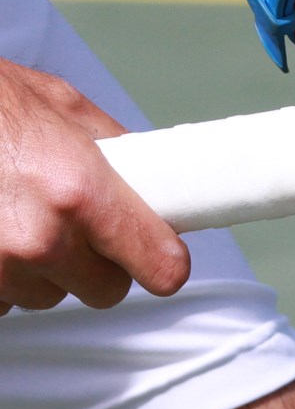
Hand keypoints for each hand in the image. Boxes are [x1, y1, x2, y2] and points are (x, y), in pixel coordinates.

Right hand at [0, 59, 190, 314]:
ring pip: (48, 294)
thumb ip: (114, 151)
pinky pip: (1, 299)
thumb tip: (151, 177)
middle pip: (105, 289)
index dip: (164, 262)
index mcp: (81, 194)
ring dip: (43, 269)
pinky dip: (1, 276)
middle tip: (80, 227)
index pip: (160, 267)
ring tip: (19, 217)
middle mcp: (41, 239)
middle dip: (99, 263)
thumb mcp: (63, 108)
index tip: (162, 257)